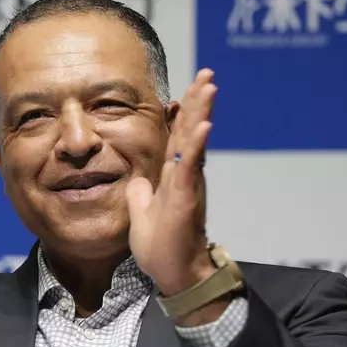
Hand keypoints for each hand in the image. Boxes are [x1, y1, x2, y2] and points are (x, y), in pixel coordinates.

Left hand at [126, 69, 216, 296]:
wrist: (174, 273)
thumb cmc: (161, 244)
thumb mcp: (142, 211)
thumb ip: (141, 192)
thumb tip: (137, 178)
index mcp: (172, 175)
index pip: (177, 135)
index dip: (182, 111)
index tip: (189, 87)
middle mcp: (183, 174)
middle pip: (189, 130)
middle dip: (197, 100)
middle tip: (207, 73)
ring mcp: (187, 184)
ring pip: (194, 142)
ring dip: (201, 113)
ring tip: (209, 85)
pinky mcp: (186, 198)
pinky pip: (191, 168)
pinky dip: (197, 146)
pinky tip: (202, 126)